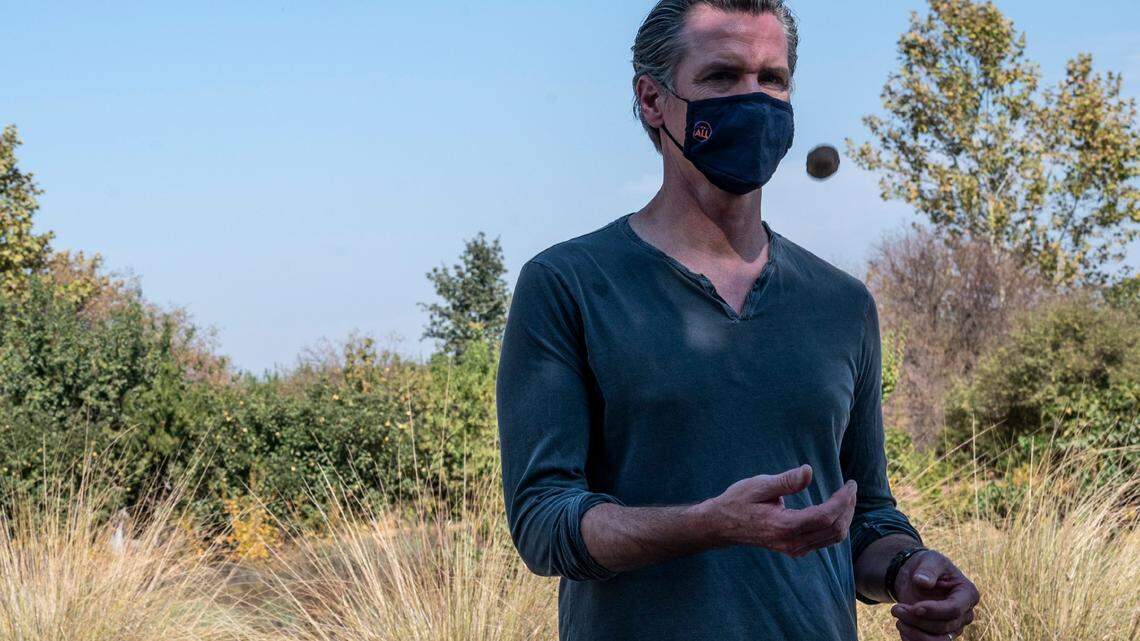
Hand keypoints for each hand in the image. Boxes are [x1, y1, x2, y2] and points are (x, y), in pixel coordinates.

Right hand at [701, 463, 856, 556]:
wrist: (721, 525)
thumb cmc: (738, 501)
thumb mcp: (758, 485)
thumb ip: (786, 480)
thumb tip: (809, 471)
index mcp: (784, 525)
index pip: (825, 516)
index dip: (843, 500)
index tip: (850, 483)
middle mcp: (791, 542)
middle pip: (834, 528)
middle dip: (848, 507)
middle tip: (850, 487)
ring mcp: (793, 548)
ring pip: (832, 538)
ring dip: (844, 517)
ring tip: (846, 497)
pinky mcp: (793, 549)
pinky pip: (824, 541)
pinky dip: (835, 526)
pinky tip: (834, 510)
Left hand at [889, 549, 979, 639]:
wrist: (917, 577)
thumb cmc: (928, 566)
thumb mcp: (929, 560)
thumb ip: (928, 570)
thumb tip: (922, 582)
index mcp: (967, 594)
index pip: (954, 609)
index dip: (935, 611)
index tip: (915, 607)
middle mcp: (964, 614)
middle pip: (944, 627)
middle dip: (917, 620)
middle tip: (896, 609)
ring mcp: (954, 627)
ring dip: (915, 634)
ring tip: (898, 621)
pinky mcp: (941, 635)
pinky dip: (914, 640)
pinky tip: (902, 628)